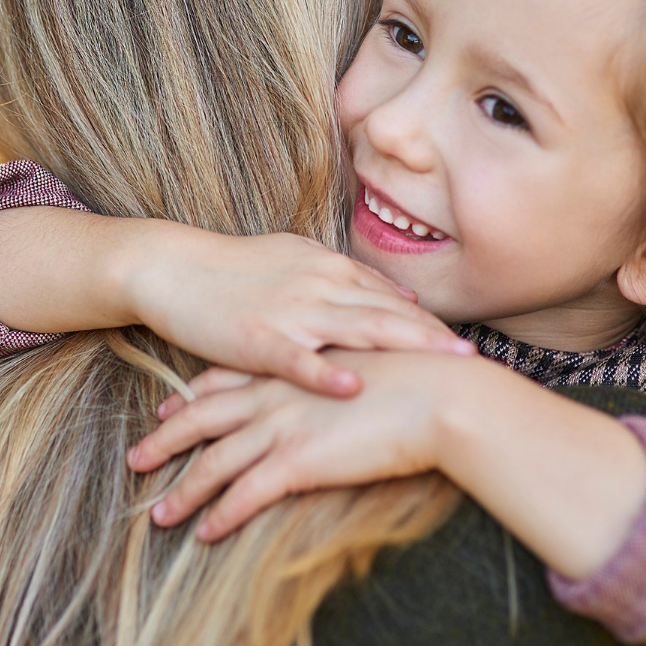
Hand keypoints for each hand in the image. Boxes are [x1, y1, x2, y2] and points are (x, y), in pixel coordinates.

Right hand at [118, 228, 473, 397]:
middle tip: (474, 359)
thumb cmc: (231, 268)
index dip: (430, 322)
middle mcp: (318, 285)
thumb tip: (395, 290)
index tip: (465, 344)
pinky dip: (327, 372)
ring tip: (442, 366)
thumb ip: (347, 276)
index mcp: (328, 268)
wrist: (171, 267)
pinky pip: (298, 358)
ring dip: (405, 348)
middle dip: (434, 337)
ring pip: (358, 330)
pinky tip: (354, 386)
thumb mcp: (297, 259)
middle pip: (388, 313)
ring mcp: (289, 311)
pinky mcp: (256, 338)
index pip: (391, 298)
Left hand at [128, 351, 464, 539]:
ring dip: (183, 492)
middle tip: (138, 457)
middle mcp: (277, 394)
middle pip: (205, 418)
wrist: (442, 394)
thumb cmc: (420, 377)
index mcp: (292, 367)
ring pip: (215, 462)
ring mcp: (283, 426)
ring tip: (159, 515)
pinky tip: (205, 532)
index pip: (230, 377)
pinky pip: (245, 494)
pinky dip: (221, 515)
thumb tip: (340, 379)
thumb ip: (341, 368)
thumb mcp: (368, 358)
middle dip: (167, 439)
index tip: (173, 401)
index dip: (197, 391)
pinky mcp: (297, 461)